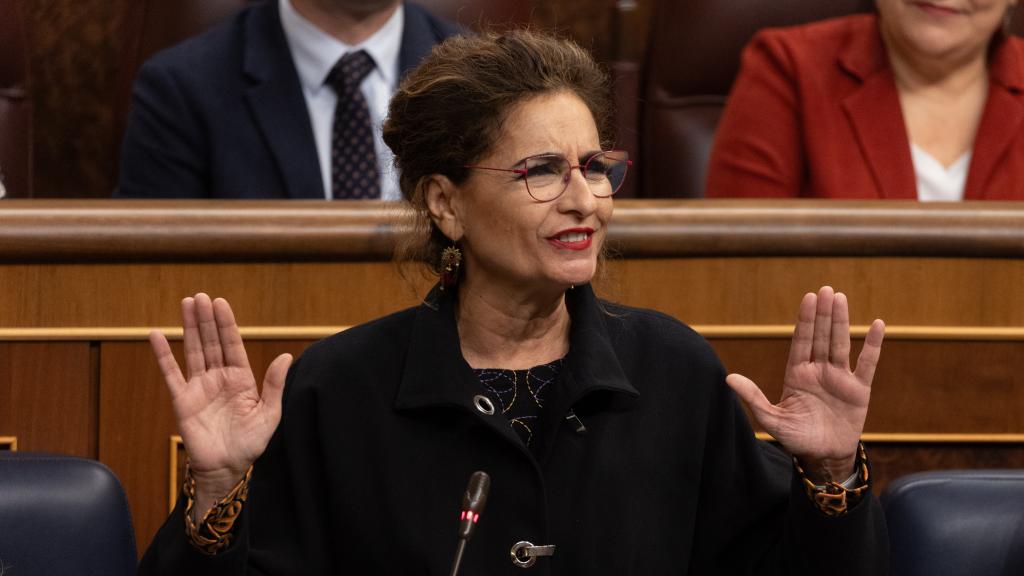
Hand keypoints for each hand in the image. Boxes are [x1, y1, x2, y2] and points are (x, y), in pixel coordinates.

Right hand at [149, 294, 291, 510]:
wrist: (227, 469)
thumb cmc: (250, 444)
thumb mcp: (269, 414)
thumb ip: (274, 385)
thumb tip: (286, 356)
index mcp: (241, 379)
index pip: (233, 345)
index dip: (226, 324)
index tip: (220, 302)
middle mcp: (219, 378)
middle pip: (212, 342)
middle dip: (206, 319)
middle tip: (200, 296)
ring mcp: (199, 387)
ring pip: (193, 350)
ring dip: (189, 328)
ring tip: (186, 304)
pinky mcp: (182, 399)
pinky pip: (170, 373)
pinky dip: (163, 355)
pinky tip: (156, 335)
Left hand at [726, 286, 884, 481]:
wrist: (823, 456)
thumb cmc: (796, 438)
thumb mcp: (771, 419)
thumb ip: (753, 397)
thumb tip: (728, 378)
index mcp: (797, 374)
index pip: (801, 341)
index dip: (805, 320)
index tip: (808, 298)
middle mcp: (818, 371)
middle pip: (821, 336)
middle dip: (822, 313)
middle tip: (825, 289)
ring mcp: (839, 378)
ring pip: (840, 343)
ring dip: (841, 321)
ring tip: (840, 298)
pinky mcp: (859, 389)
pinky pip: (867, 363)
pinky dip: (872, 345)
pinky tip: (877, 324)